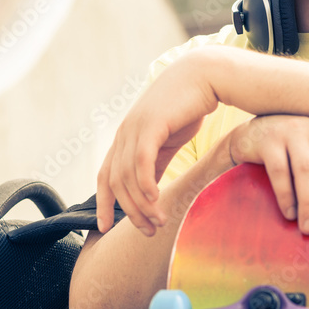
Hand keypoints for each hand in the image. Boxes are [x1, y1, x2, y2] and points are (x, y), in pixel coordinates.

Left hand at [95, 50, 220, 235]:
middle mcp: (125, 132)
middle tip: (147, 231)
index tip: (103, 227)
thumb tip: (151, 190)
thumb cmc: (188, 106)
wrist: (204, 76)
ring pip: (128, 175)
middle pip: (115, 181)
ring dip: (142, 204)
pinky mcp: (151, 124)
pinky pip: (142, 160)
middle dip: (129, 211)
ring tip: (158, 222)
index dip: (103, 202)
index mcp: (126, 137)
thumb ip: (156, 162)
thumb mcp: (167, 140)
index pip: (105, 174)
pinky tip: (155, 199)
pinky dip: (145, 183)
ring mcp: (135, 127)